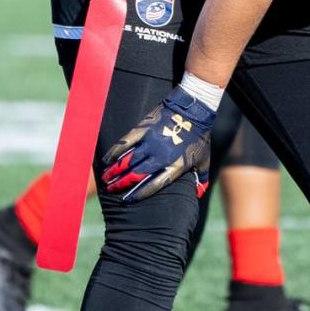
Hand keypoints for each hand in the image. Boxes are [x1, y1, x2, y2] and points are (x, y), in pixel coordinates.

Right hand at [101, 86, 211, 202]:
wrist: (194, 110)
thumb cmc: (200, 137)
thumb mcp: (204, 159)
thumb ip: (200, 178)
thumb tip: (199, 193)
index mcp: (175, 166)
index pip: (154, 184)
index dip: (140, 193)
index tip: (128, 200)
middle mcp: (160, 156)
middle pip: (137, 174)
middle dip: (121, 184)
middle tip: (111, 189)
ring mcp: (150, 142)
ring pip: (128, 160)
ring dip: (115, 171)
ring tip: (105, 179)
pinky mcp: (143, 129)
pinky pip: (125, 143)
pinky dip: (114, 152)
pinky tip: (106, 160)